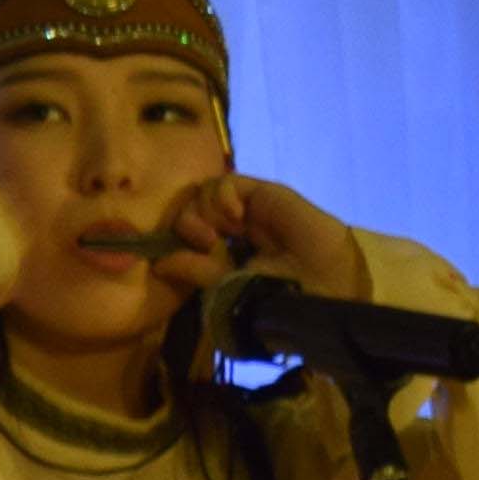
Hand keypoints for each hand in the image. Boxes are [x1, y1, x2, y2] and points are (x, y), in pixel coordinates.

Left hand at [163, 172, 369, 302]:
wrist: (320, 290)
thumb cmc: (275, 297)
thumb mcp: (227, 288)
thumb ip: (195, 270)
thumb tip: (158, 261)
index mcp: (224, 254)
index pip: (187, 233)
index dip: (179, 238)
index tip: (190, 255)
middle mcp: (233, 230)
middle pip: (192, 208)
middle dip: (188, 222)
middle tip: (207, 243)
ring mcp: (249, 210)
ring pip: (204, 192)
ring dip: (204, 210)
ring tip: (223, 233)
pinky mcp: (265, 195)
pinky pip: (227, 182)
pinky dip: (221, 196)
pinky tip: (235, 218)